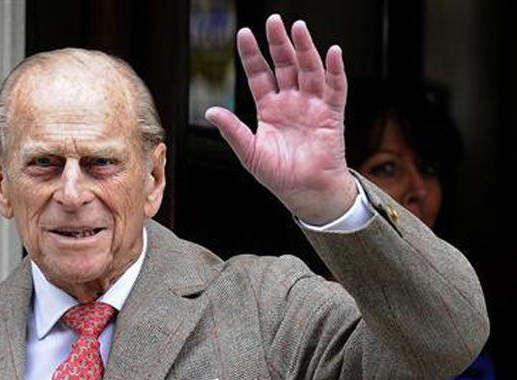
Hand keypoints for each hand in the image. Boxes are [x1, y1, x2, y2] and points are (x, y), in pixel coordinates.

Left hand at [205, 14, 355, 224]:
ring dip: (305, 49)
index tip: (243, 34)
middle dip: (278, 43)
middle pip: (284, 65)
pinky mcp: (331, 114)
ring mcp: (312, 106)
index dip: (252, 55)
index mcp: (269, 109)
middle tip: (273, 21)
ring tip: (298, 28)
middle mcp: (290, 102)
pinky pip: (335, 88)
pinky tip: (333, 53)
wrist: (306, 193)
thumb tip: (210, 112)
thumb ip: (232, 130)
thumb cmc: (279, 175)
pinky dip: (335, 71)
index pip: (259, 75)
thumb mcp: (249, 152)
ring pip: (309, 70)